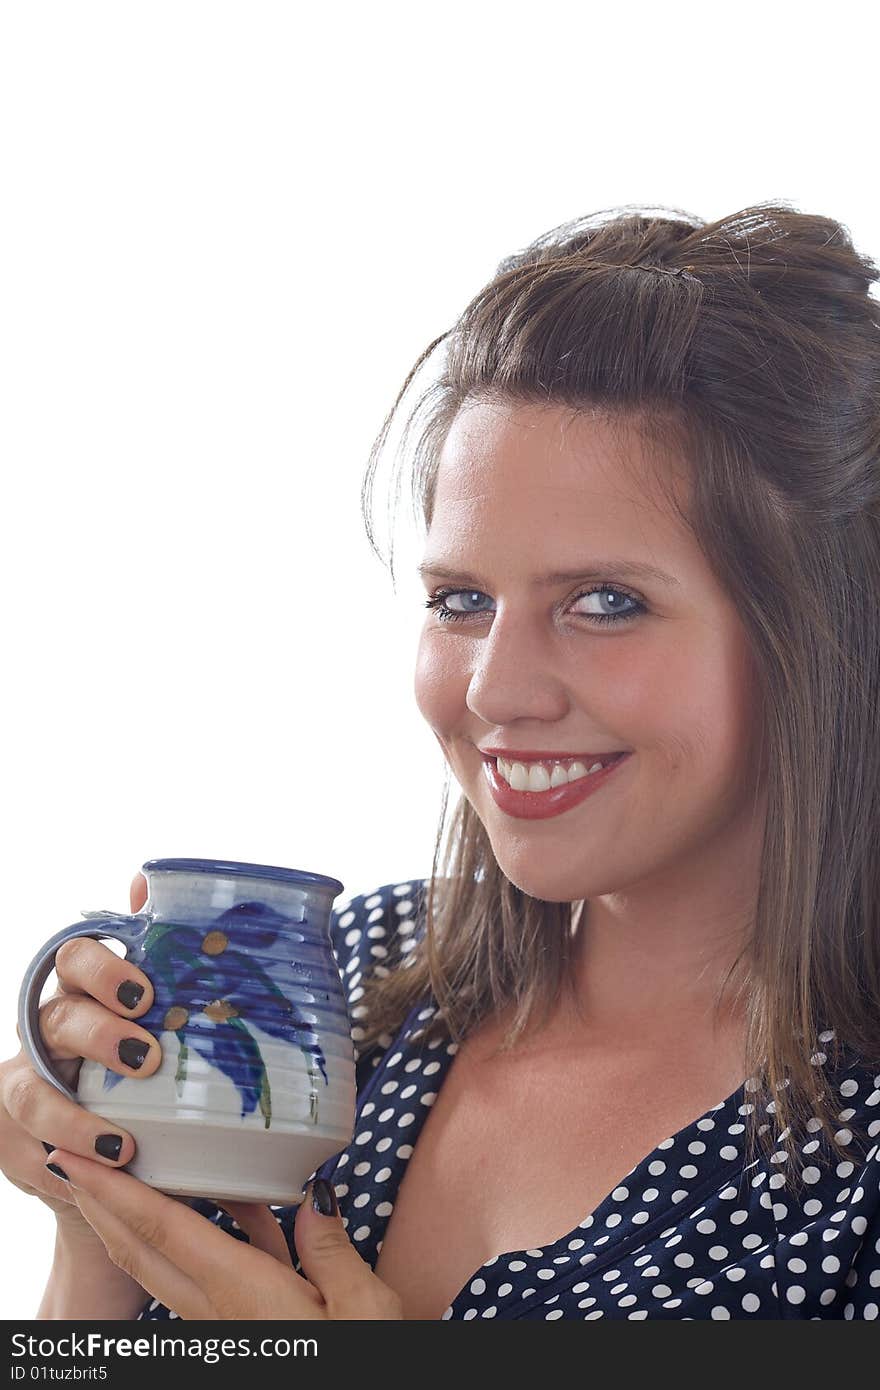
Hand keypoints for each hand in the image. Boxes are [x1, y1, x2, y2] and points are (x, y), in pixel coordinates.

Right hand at [0, 872, 157, 1238]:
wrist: (119, 1136)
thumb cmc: (145, 1051)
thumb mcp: (158, 1004)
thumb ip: (158, 946)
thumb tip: (144, 878)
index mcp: (82, 987)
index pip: (75, 957)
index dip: (104, 971)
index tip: (147, 995)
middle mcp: (48, 1029)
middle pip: (57, 1018)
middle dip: (98, 1035)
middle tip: (147, 1059)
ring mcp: (26, 1084)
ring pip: (32, 1093)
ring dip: (75, 1116)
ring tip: (125, 1143)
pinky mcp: (19, 1140)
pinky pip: (33, 1151)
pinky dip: (69, 1162)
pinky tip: (104, 1172)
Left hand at [43, 1149, 404, 1320]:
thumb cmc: (360, 1364)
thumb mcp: (363, 1308)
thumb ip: (330, 1248)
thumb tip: (314, 1195)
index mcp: (243, 1295)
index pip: (164, 1232)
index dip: (117, 1193)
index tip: (81, 1161)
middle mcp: (218, 1311)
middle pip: (141, 1250)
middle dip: (103, 1204)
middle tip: (76, 1161)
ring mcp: (223, 1324)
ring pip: (165, 1264)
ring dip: (139, 1220)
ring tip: (130, 1174)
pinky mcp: (240, 1329)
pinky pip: (207, 1272)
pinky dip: (203, 1233)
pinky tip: (234, 1202)